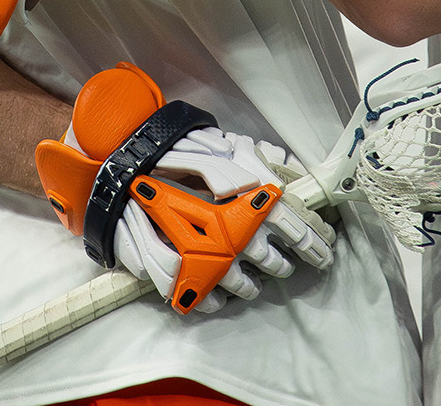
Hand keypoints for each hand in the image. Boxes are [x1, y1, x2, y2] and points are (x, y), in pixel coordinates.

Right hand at [37, 63, 333, 315]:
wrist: (115, 162)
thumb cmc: (171, 149)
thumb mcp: (219, 143)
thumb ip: (259, 158)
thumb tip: (295, 173)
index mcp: (239, 188)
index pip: (290, 219)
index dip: (313, 239)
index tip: (325, 251)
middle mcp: (221, 219)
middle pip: (266, 254)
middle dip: (282, 264)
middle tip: (284, 266)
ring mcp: (193, 245)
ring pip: (236, 279)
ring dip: (250, 285)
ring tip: (253, 282)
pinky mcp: (166, 266)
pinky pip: (199, 293)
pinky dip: (214, 297)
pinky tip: (219, 294)